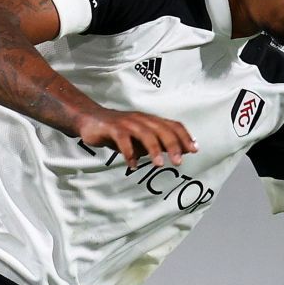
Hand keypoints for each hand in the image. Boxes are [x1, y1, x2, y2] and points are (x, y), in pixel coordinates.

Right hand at [78, 108, 196, 166]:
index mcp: (150, 121)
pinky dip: (129, 153)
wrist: (90, 119)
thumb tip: (179, 153)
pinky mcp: (112, 128)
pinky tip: (132, 165)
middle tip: (178, 162)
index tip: (194, 150)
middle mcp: (141, 119)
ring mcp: (127, 123)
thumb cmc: (118, 131)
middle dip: (172, 145)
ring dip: (153, 149)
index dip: (185, 137)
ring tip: (158, 164)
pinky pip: (123, 140)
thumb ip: (158, 144)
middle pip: (161, 130)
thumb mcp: (140, 138)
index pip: (173, 125)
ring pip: (145, 133)